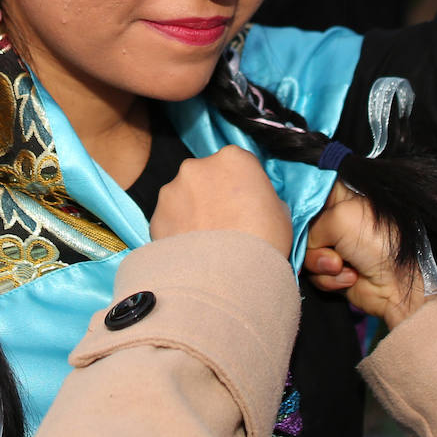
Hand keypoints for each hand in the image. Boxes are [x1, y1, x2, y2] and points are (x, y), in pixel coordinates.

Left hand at [151, 145, 292, 257]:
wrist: (226, 278)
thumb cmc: (263, 242)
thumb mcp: (280, 213)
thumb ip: (262, 198)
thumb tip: (253, 204)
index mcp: (233, 158)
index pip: (239, 164)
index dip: (244, 184)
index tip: (246, 204)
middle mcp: (198, 166)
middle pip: (207, 175)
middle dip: (213, 193)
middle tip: (225, 222)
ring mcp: (172, 189)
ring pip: (184, 196)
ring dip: (193, 210)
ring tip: (205, 241)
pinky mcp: (156, 215)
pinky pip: (169, 219)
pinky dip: (177, 230)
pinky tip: (190, 250)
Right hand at [304, 183, 436, 327]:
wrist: (399, 283)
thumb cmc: (378, 242)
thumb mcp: (339, 217)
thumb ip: (310, 223)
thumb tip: (302, 239)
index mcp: (343, 194)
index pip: (309, 189)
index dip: (298, 200)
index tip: (290, 210)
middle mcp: (337, 218)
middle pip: (301, 225)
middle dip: (311, 241)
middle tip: (330, 247)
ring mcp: (336, 245)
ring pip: (306, 253)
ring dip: (322, 262)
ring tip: (343, 265)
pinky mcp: (335, 270)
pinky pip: (315, 273)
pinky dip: (330, 278)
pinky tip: (351, 277)